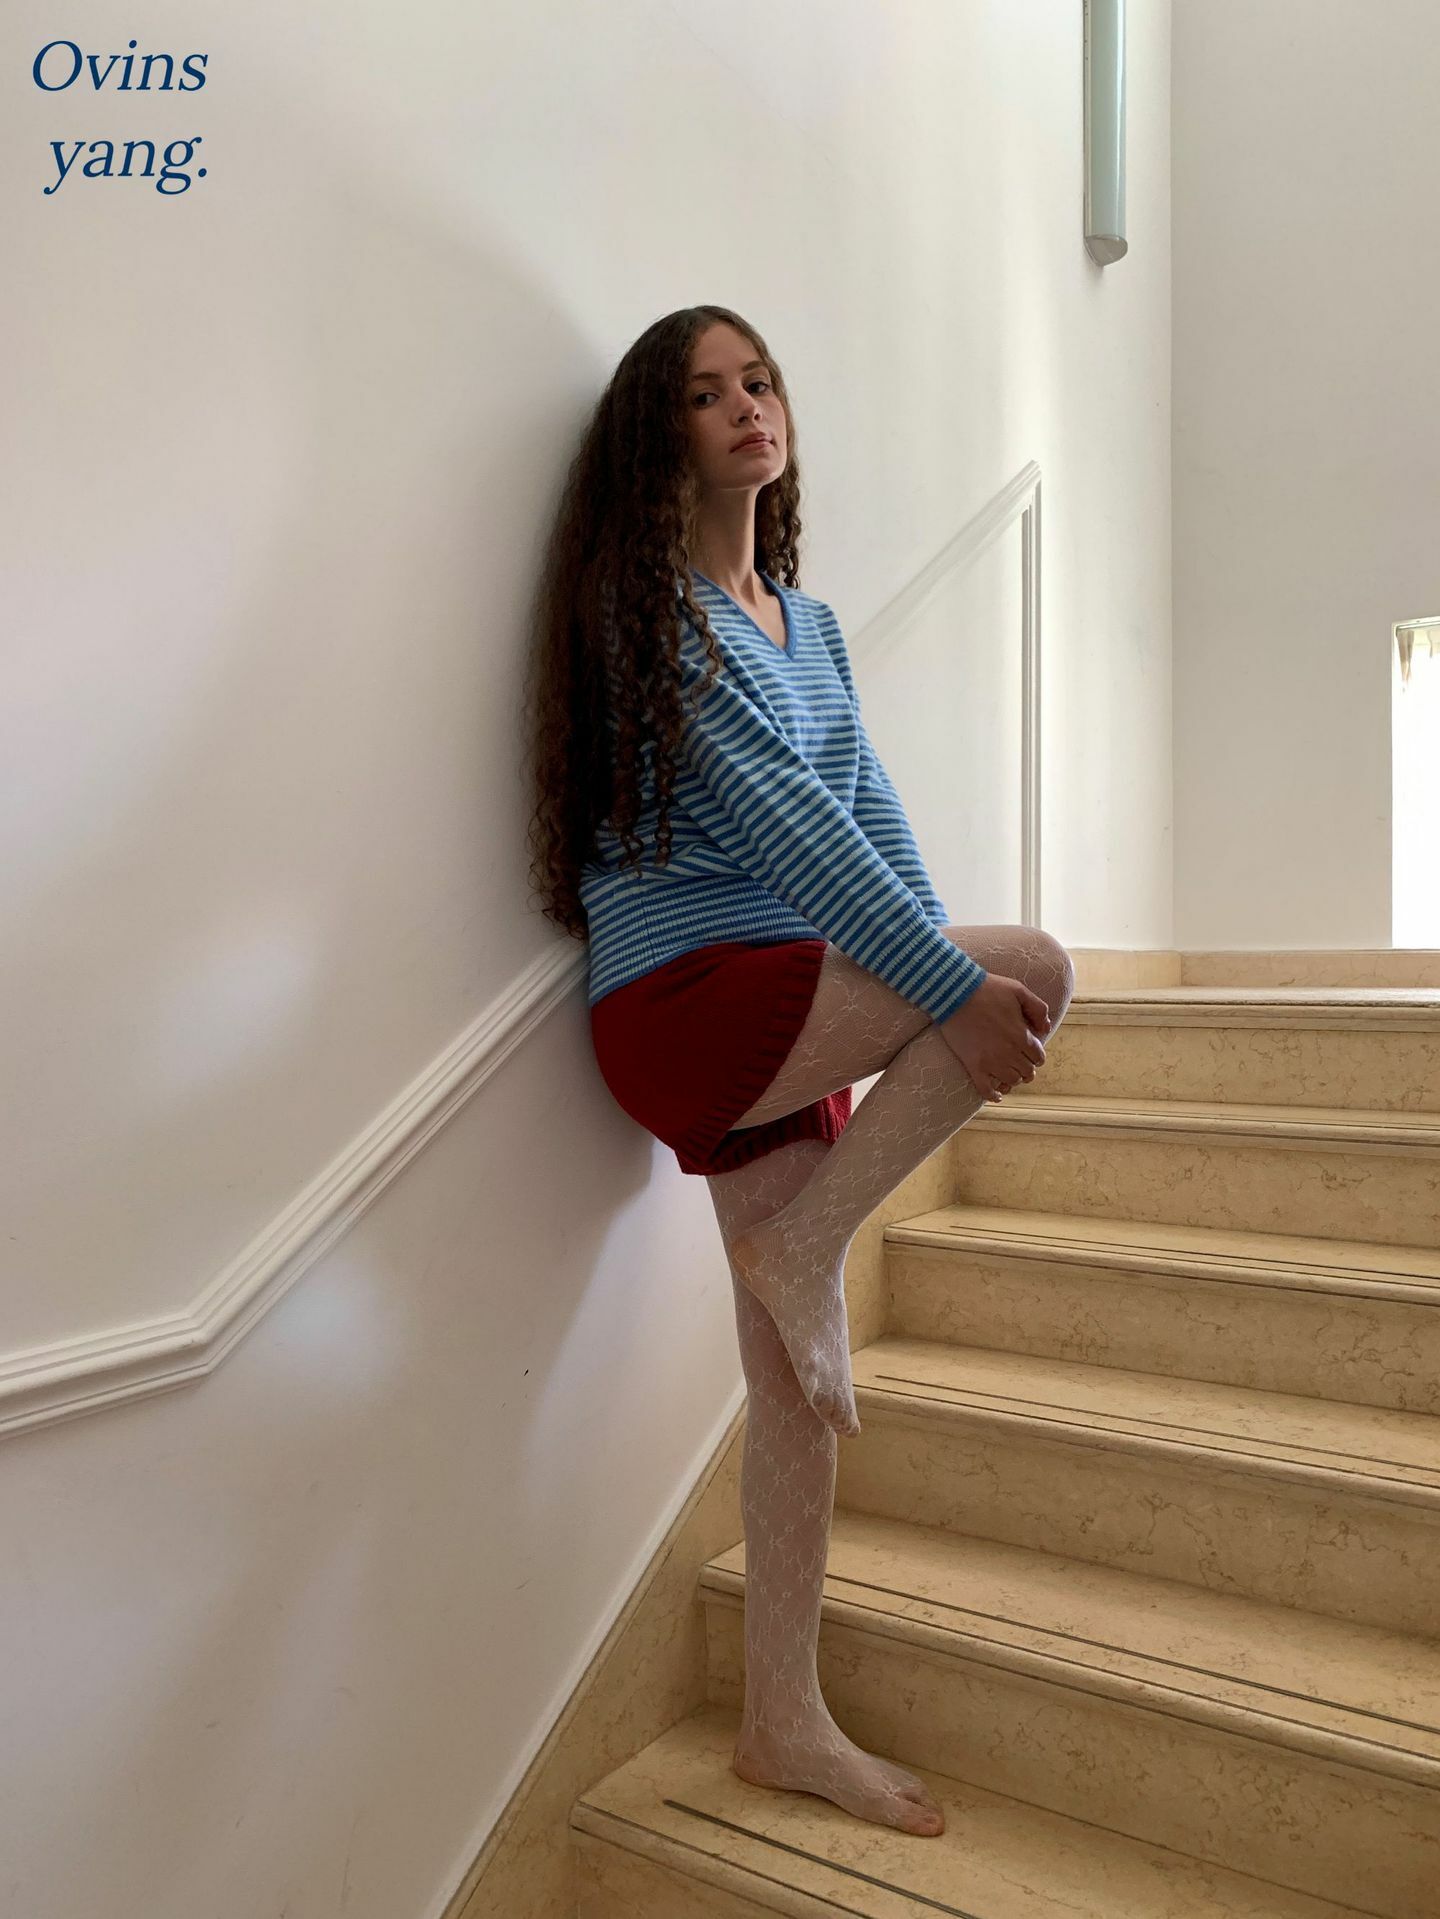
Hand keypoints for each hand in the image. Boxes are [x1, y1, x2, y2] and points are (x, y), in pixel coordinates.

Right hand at [936, 973, 1050, 1102]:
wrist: (954, 992)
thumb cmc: (987, 988)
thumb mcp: (1019, 990)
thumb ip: (1038, 1008)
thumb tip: (1045, 1028)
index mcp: (1021, 1035)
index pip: (1039, 1057)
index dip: (1037, 1056)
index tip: (1030, 1052)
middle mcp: (1009, 1052)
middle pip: (1027, 1072)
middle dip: (1027, 1068)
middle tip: (1020, 1062)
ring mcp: (990, 1061)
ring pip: (1010, 1081)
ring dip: (1013, 1079)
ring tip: (1008, 1073)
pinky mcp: (973, 1065)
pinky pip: (985, 1090)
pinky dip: (993, 1095)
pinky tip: (997, 1094)